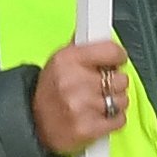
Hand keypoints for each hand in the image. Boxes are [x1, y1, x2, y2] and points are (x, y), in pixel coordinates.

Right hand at [29, 39, 135, 156]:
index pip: (111, 50)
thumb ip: (82, 47)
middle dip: (114, 83)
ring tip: (97, 103)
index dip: (118, 56)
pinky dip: (113, 120)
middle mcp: (73, 81)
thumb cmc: (49, 93)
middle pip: (120, 78)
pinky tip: (99, 116)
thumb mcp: (59, 62)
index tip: (116, 61)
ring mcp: (81, 106)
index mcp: (67, 59)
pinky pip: (119, 119)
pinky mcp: (87, 128)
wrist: (34, 124)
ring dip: (115, 102)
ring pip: (122, 99)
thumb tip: (97, 28)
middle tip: (100, 87)